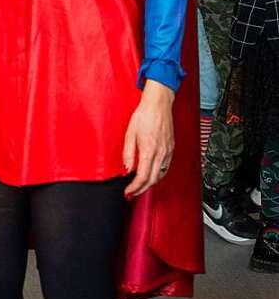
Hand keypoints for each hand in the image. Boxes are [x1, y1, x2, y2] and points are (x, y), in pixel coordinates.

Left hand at [123, 80, 174, 198]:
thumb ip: (128, 153)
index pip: (142, 177)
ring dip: (149, 184)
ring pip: (160, 175)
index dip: (134, 188)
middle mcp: (161, 154)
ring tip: (139, 187)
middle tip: (131, 194)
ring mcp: (168, 152)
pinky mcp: (171, 149)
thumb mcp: (130, 134)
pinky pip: (165, 168)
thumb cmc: (143, 116)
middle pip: (152, 180)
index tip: (127, 192)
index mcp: (149, 151)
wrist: (158, 105)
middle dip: (141, 190)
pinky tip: (151, 175)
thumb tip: (127, 169)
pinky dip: (157, 175)